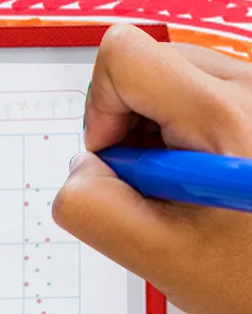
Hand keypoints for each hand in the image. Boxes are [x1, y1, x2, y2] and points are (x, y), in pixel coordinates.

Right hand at [53, 23, 251, 313]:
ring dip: (156, 132)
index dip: (100, 109)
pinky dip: (183, 134)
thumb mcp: (158, 257)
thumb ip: (94, 208)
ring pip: (171, 78)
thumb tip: (80, 168)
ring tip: (183, 184)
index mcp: (224, 116)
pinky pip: (198, 93)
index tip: (119, 159)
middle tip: (154, 182)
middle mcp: (251, 87)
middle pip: (146, 64)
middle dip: (128, 125)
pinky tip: (202, 177)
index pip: (125, 56)